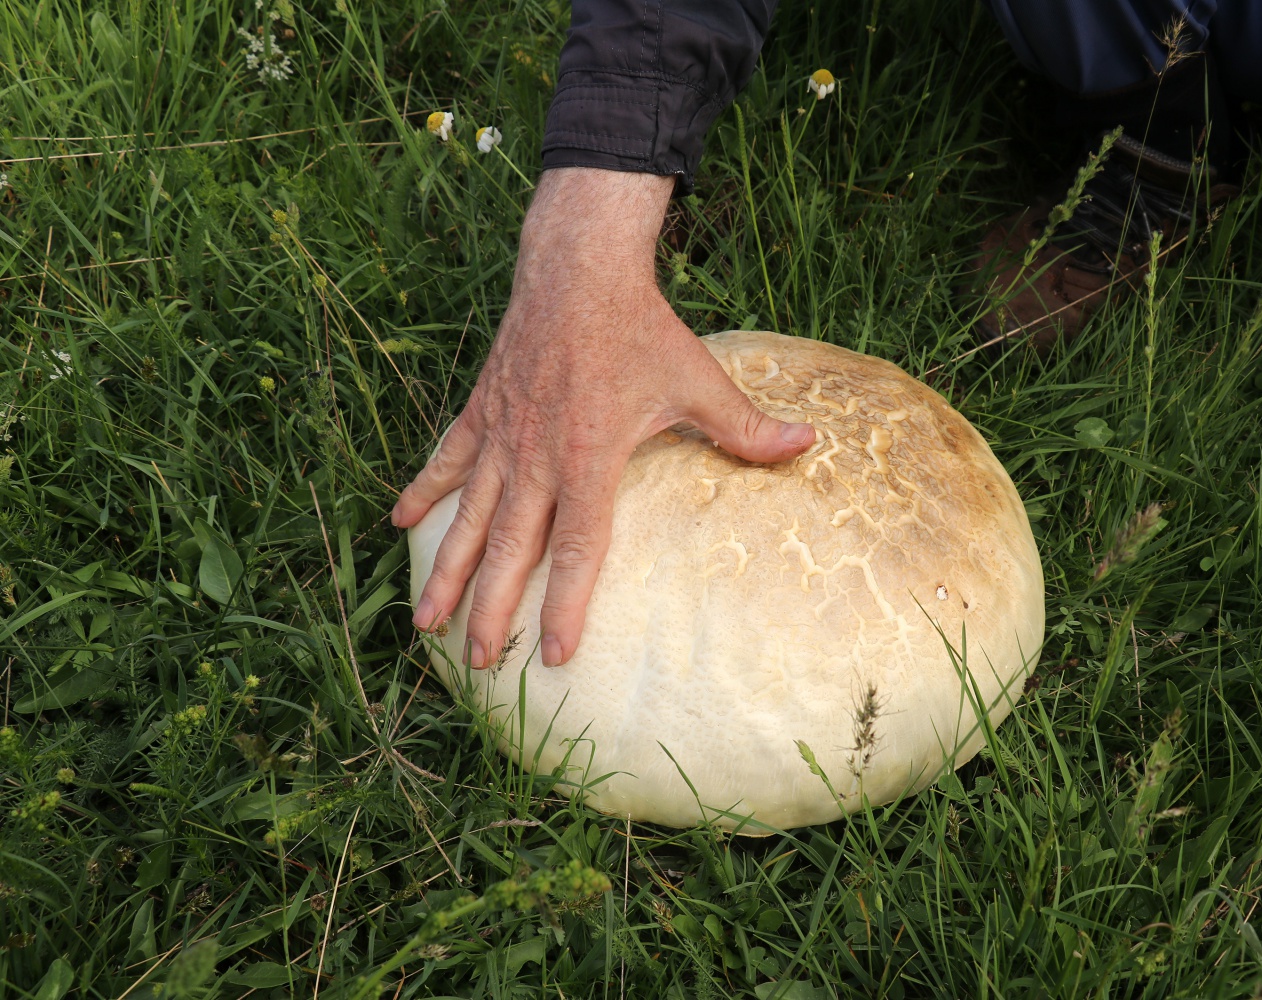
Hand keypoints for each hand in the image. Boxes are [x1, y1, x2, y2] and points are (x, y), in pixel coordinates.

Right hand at [391, 168, 815, 667]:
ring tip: (425, 620)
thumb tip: (809, 444)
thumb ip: (747, 425)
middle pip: (511, 548)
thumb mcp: (698, 378)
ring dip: (446, 570)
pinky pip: (447, 459)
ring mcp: (503, 434)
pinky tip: (399, 522)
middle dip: (492, 609)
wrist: (578, 266)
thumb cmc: (641, 327)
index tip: (555, 654)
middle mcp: (538, 455)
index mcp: (590, 456)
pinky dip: (423, 490)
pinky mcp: (483, 409)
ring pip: (467, 515)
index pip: (579, 548)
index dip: (566, 604)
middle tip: (478, 661)